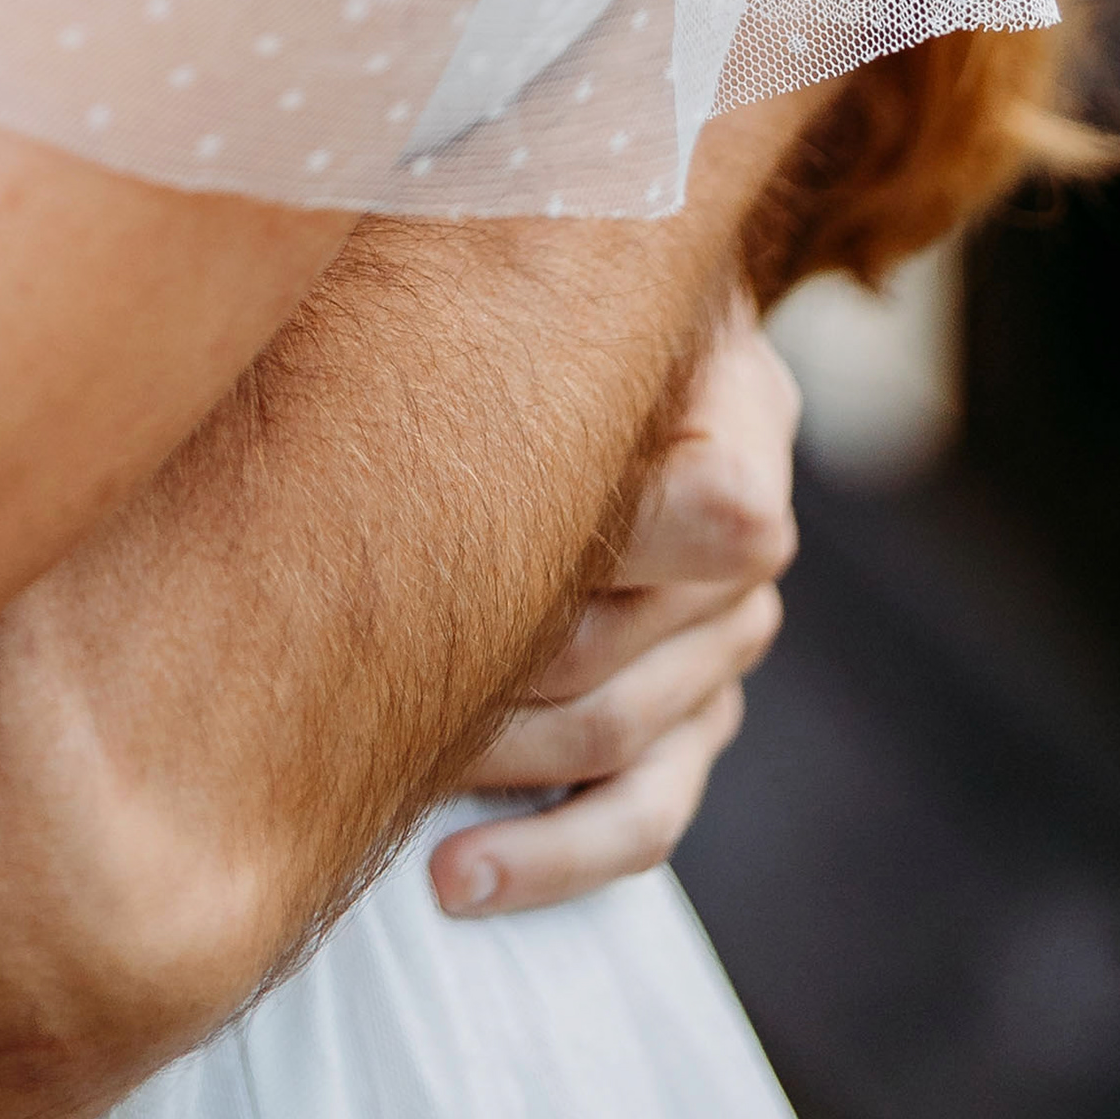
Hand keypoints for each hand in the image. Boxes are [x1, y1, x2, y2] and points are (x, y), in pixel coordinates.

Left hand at [429, 295, 795, 918]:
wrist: (570, 306)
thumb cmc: (531, 262)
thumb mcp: (539, 239)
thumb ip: (511, 266)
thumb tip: (425, 264)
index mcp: (742, 409)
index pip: (725, 517)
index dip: (614, 545)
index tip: (477, 546)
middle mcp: (750, 542)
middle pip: (646, 648)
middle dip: (503, 669)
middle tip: (369, 665)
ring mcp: (724, 641)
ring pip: (632, 742)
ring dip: (500, 761)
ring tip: (386, 764)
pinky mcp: (691, 717)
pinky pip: (643, 817)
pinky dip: (549, 857)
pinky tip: (455, 879)